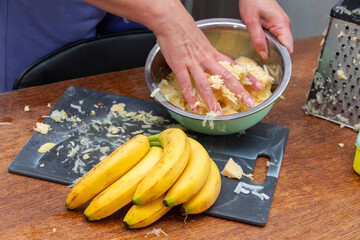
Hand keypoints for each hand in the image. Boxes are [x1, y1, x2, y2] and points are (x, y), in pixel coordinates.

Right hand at [83, 0, 261, 113]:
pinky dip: (190, 95)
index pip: (234, 66)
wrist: (172, 21)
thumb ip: (209, 55)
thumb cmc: (186, 30)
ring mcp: (193, 62)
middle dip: (239, 91)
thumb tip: (215, 64)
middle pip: (226, 77)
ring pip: (205, 83)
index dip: (247, 77)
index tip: (258, 86)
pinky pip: (186, 82)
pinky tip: (193, 106)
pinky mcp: (179, 65)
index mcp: (213, 54)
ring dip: (212, 99)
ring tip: (217, 112)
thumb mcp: (203, 42)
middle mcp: (206, 59)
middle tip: (248, 103)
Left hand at [239, 0, 292, 58]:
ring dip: (267, 44)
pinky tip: (258, 35)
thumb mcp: (251, 22)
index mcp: (281, 24)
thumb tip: (264, 54)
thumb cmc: (253, 0)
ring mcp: (281, 25)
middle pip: (281, 46)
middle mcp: (284, 25)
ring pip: (276, 42)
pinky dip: (265, 39)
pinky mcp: (276, 24)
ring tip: (257, 38)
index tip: (271, 62)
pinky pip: (273, 36)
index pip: (288, 47)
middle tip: (258, 49)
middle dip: (271, 51)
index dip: (281, 56)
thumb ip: (257, 40)